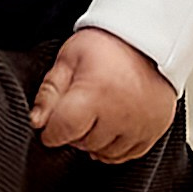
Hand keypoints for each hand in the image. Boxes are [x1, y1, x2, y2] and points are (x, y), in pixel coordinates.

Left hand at [30, 25, 179, 163]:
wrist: (150, 37)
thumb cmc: (108, 44)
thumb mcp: (70, 58)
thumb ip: (50, 91)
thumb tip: (37, 121)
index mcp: (96, 93)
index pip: (62, 131)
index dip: (51, 130)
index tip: (53, 123)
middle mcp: (120, 114)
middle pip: (83, 143)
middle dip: (75, 131)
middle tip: (81, 106)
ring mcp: (141, 124)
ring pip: (104, 152)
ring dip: (96, 139)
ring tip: (99, 113)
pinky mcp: (155, 129)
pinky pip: (128, 154)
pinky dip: (116, 145)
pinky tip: (114, 124)